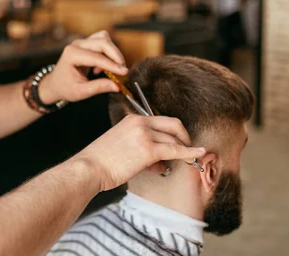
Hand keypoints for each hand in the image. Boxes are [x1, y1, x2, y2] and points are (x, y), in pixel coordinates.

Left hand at [39, 30, 127, 102]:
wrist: (55, 83)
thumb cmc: (65, 87)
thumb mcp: (80, 92)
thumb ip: (98, 87)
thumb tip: (117, 86)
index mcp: (71, 55)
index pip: (96, 57)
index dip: (112, 65)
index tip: (124, 73)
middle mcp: (76, 45)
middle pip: (102, 42)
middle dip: (116, 55)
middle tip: (122, 70)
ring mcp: (81, 42)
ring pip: (104, 38)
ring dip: (112, 52)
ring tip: (111, 69)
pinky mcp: (86, 44)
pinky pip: (102, 42)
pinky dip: (107, 53)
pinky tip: (101, 68)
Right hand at [72, 115, 206, 191]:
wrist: (90, 168)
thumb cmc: (101, 162)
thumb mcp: (120, 146)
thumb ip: (141, 149)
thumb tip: (160, 163)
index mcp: (132, 119)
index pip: (160, 121)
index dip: (174, 132)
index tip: (179, 141)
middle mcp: (139, 123)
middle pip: (173, 124)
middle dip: (184, 136)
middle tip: (189, 148)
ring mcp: (145, 135)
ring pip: (175, 140)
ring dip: (183, 151)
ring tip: (185, 161)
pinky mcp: (149, 149)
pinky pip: (176, 150)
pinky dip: (190, 153)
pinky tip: (199, 154)